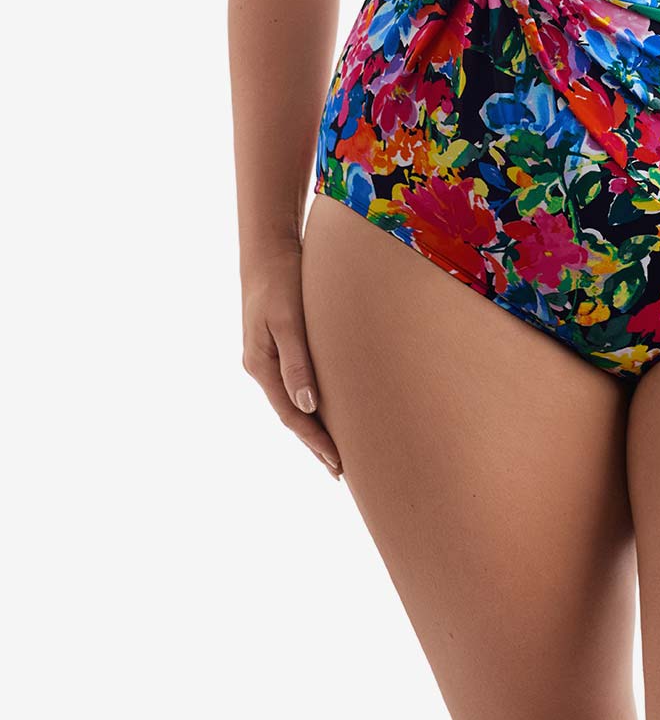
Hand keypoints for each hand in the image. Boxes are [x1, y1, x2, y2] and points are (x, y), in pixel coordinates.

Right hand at [241, 240, 342, 479]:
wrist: (268, 249)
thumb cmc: (281, 280)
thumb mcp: (288, 319)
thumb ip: (297, 361)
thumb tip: (308, 405)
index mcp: (261, 365)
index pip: (292, 414)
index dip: (315, 440)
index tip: (337, 463)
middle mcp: (261, 366)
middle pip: (291, 414)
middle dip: (314, 442)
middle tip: (340, 471)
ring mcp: (268, 357)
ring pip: (293, 401)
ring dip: (312, 426)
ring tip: (335, 450)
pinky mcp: (278, 345)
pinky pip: (295, 383)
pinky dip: (310, 402)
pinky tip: (324, 409)